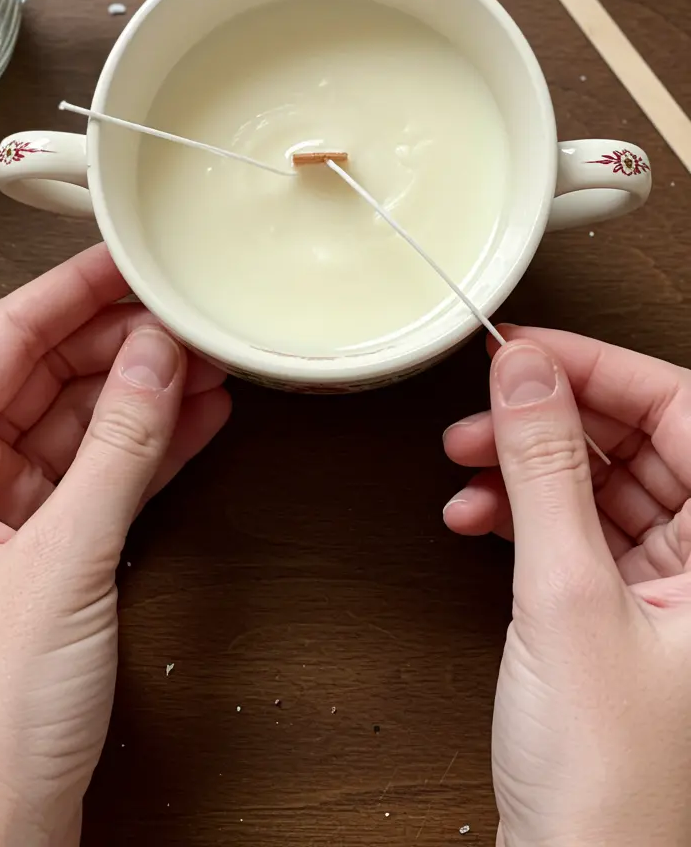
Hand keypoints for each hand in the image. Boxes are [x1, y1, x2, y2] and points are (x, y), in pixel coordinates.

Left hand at [0, 244, 229, 846]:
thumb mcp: (61, 561)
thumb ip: (118, 449)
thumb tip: (156, 357)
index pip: (2, 342)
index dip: (71, 293)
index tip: (128, 258)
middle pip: (42, 378)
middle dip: (120, 344)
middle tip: (186, 312)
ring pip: (77, 428)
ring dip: (144, 396)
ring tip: (205, 360)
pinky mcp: (38, 564)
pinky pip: (95, 480)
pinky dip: (147, 452)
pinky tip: (192, 420)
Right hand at [443, 328, 690, 846]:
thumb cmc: (610, 787)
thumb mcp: (565, 597)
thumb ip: (545, 470)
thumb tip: (527, 374)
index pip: (683, 410)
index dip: (602, 368)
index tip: (530, 350)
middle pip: (638, 443)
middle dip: (552, 418)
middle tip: (487, 407)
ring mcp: (668, 596)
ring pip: (599, 485)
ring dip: (527, 468)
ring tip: (469, 465)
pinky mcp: (619, 621)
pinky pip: (575, 535)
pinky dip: (521, 518)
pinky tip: (477, 519)